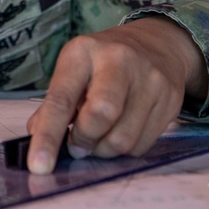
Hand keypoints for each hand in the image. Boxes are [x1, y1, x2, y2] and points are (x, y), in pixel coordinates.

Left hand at [24, 16, 207, 173]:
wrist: (156, 43)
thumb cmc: (103, 62)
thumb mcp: (73, 70)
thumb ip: (54, 104)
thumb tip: (37, 136)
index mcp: (84, 51)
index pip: (61, 99)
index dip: (48, 135)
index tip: (38, 165)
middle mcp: (120, 60)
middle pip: (101, 115)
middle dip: (84, 140)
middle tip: (78, 144)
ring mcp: (151, 80)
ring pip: (124, 139)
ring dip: (104, 150)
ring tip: (99, 137)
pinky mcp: (171, 100)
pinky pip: (143, 145)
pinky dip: (125, 149)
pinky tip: (121, 130)